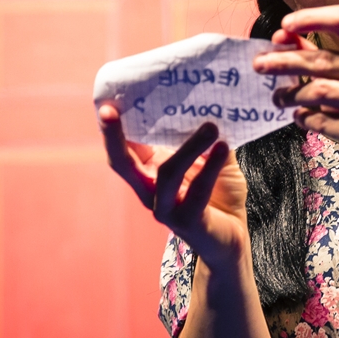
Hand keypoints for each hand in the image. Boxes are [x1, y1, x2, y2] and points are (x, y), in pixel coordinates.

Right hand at [98, 103, 249, 268]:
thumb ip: (209, 135)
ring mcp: (165, 207)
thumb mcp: (215, 156)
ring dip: (189, 147)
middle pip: (121, 162)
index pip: (124, 145)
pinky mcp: (186, 222)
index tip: (105, 100)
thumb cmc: (220, 193)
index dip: (111, 125)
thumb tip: (214, 100)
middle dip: (112, 136)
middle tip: (110, 110)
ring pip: (167, 173)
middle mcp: (149, 188)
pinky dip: (211, 167)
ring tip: (211, 126)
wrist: (233, 237)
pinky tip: (223, 147)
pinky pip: (197, 191)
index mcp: (149, 169)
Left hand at [251, 5, 338, 183]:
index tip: (284, 25)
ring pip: (318, 91)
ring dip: (290, 94)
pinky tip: (300, 117)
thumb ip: (318, 52)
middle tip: (258, 65)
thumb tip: (282, 35)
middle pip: (323, 60)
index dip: (312, 18)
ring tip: (278, 98)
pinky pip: (320, 120)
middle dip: (284, 61)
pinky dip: (303, 118)